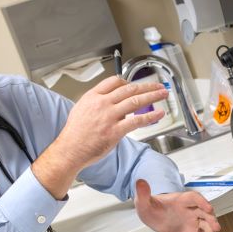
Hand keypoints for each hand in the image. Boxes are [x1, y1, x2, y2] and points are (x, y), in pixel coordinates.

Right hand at [33, 76, 168, 197]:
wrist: (70, 149)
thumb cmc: (75, 134)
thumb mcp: (81, 109)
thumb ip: (98, 103)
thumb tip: (113, 103)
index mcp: (93, 96)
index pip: (114, 81)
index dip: (128, 82)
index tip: (136, 84)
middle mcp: (102, 103)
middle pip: (129, 89)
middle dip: (146, 86)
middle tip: (158, 85)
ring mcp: (109, 116)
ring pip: (136, 101)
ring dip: (152, 96)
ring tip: (163, 94)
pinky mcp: (115, 131)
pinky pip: (137, 120)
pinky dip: (151, 116)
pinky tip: (159, 114)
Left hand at [134, 180, 220, 231]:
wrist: (154, 218)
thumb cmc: (152, 207)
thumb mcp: (144, 201)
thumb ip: (143, 193)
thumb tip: (140, 182)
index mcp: (181, 200)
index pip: (194, 198)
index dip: (202, 202)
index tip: (208, 208)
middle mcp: (191, 210)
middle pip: (205, 213)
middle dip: (211, 220)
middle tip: (216, 227)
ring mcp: (194, 222)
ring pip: (206, 227)